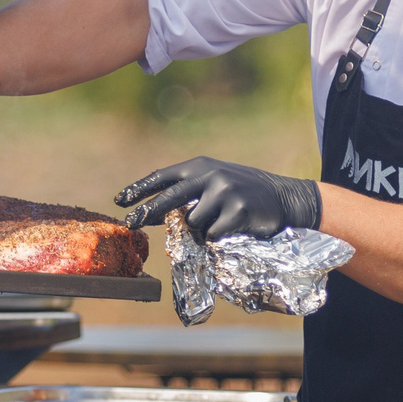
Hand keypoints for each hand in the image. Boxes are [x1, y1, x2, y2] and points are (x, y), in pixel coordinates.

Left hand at [116, 156, 322, 238]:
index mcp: (200, 166)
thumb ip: (187, 192)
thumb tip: (151, 213)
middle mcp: (210, 175)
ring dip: (200, 228)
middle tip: (129, 224)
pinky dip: (217, 236)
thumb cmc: (242, 191)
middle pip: (168, 198)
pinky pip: (212, 234)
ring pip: (192, 222)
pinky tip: (233, 227)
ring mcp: (224, 192)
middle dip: (146, 212)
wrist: (283, 197)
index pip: (162, 177)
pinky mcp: (237, 211)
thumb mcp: (213, 182)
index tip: (119, 201)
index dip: (139, 189)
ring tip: (221, 220)